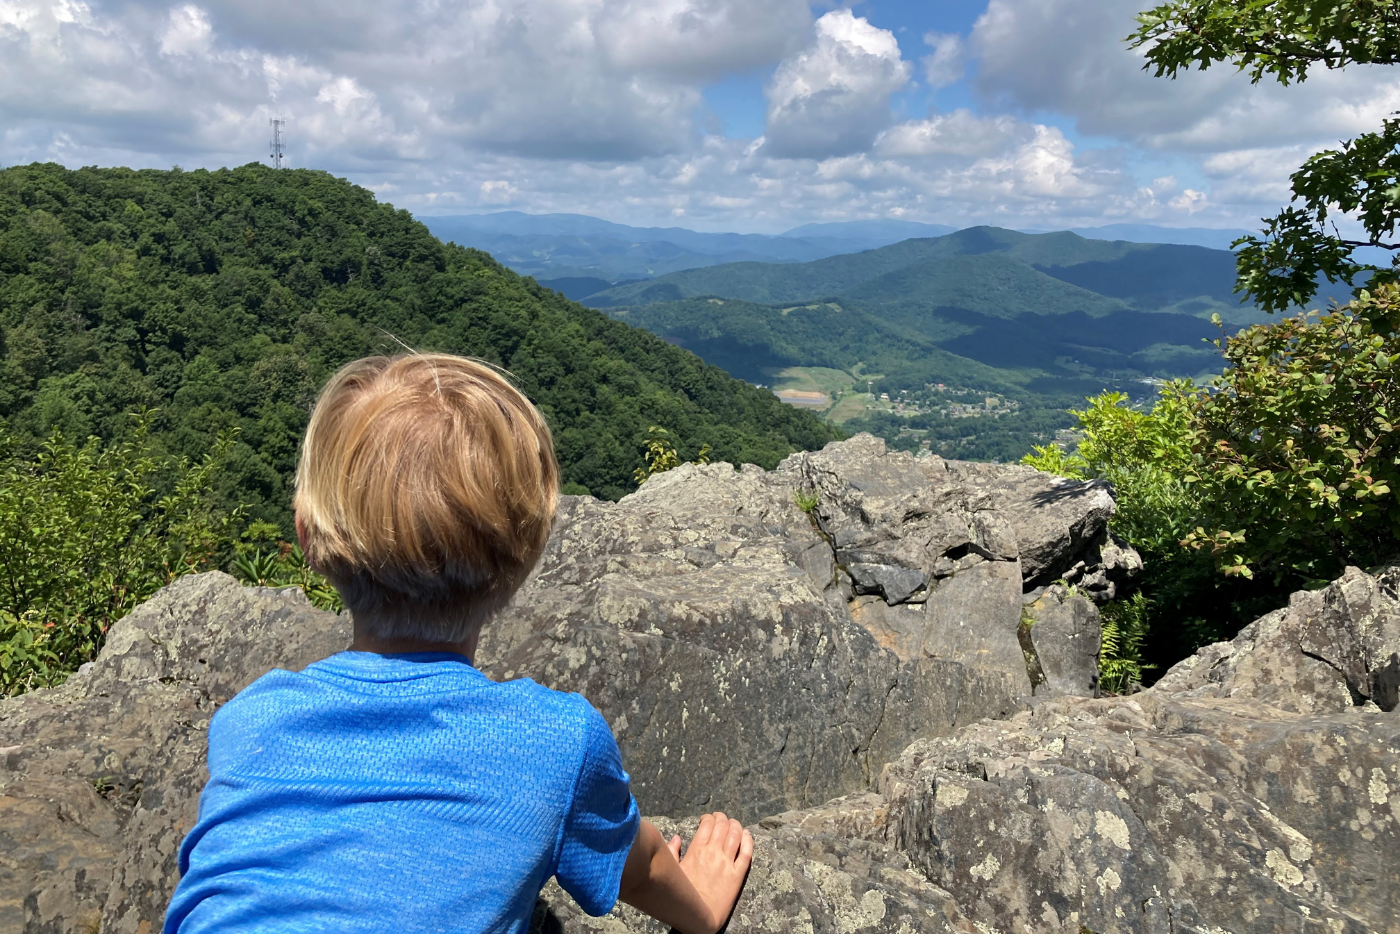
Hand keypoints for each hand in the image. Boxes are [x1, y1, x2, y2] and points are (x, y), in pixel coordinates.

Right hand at [667, 812, 752, 933]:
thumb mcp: (673, 870)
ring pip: (735, 835)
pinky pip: (746, 853)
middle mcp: (713, 852)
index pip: (707, 824)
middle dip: (722, 818)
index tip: (707, 819)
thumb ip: (672, 852)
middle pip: (722, 826)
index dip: (708, 818)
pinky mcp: (738, 875)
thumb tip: (676, 838)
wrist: (698, 915)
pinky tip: (747, 834)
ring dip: (735, 825)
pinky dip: (748, 840)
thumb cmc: (682, 894)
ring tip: (734, 823)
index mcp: (697, 849)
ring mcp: (727, 862)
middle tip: (721, 818)